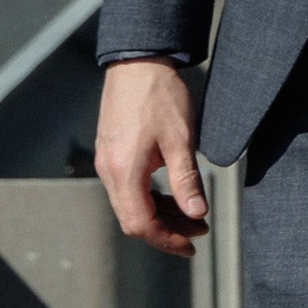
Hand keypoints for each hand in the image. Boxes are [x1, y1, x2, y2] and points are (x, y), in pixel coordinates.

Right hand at [94, 56, 209, 257]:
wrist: (137, 62)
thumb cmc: (160, 97)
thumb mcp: (181, 140)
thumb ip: (187, 180)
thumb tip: (197, 213)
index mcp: (124, 172)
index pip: (141, 224)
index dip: (167, 240)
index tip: (192, 246)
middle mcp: (108, 171)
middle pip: (133, 219)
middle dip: (167, 229)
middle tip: (200, 229)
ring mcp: (107, 162)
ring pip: (130, 204)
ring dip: (160, 214)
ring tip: (193, 212)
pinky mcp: (111, 153)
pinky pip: (128, 188)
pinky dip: (150, 197)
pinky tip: (173, 194)